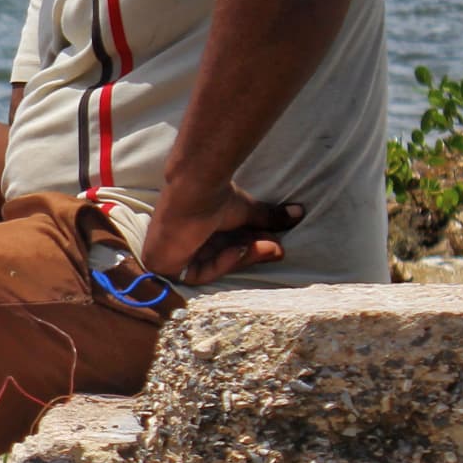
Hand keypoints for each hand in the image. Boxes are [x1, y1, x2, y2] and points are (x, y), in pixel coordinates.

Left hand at [140, 179, 302, 288]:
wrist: (195, 187)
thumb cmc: (215, 195)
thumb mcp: (246, 211)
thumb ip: (268, 217)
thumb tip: (300, 212)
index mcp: (194, 230)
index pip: (223, 248)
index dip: (249, 248)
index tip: (275, 245)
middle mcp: (181, 242)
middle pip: (219, 259)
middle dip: (249, 254)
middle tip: (277, 249)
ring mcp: (170, 254)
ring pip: (210, 267)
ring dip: (240, 256)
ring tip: (264, 245)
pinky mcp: (162, 263)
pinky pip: (195, 275)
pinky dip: (219, 263)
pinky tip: (236, 248)